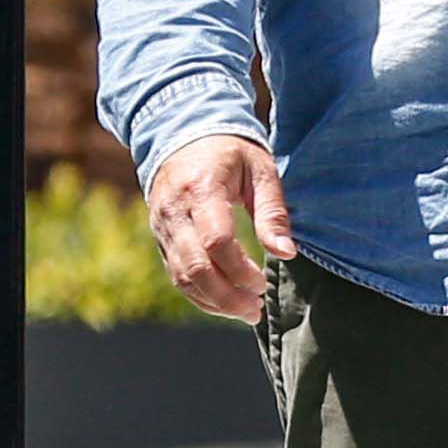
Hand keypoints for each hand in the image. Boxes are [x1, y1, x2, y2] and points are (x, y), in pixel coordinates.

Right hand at [145, 134, 294, 321]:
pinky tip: (225, 303)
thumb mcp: (260, 170)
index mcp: (201, 188)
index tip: (263, 283)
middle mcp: (174, 211)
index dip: (240, 269)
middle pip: (195, 267)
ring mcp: (162, 226)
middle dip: (227, 296)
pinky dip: (200, 295)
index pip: (216, 241)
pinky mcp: (161, 237)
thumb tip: (287, 254)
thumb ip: (273, 212)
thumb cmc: (231, 152)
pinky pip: (175, 274)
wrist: (183, 135)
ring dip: (214, 302)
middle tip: (256, 309)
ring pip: (181, 276)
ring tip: (247, 312)